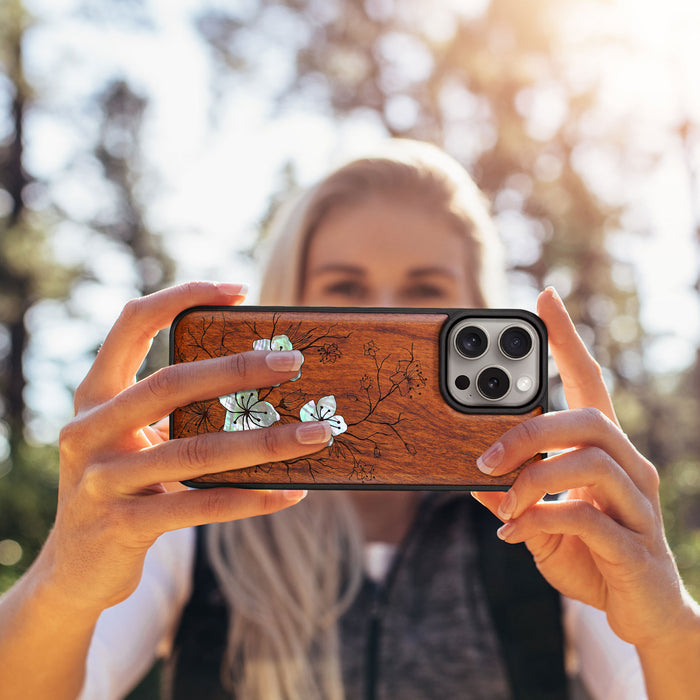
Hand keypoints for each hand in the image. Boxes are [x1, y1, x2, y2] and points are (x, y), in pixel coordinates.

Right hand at [42, 282, 331, 614]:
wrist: (75, 569)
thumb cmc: (122, 487)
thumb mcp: (134, 441)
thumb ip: (174, 412)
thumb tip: (262, 386)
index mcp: (95, 396)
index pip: (132, 324)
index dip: (182, 297)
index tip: (239, 291)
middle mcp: (90, 430)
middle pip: (171, 383)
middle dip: (238, 369)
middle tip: (293, 361)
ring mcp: (102, 479)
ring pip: (195, 451)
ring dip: (265, 442)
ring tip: (315, 434)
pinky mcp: (122, 525)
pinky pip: (201, 505)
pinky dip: (252, 498)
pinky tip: (291, 492)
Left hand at [472, 287, 694, 649]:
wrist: (641, 613)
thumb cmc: (591, 554)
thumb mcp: (539, 520)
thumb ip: (514, 496)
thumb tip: (474, 478)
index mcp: (604, 452)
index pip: (589, 382)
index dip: (568, 340)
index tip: (545, 298)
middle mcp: (629, 467)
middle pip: (588, 419)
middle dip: (530, 431)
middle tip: (484, 458)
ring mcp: (638, 505)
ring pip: (590, 462)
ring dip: (533, 478)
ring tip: (502, 501)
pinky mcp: (636, 546)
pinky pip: (587, 517)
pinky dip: (541, 519)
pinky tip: (515, 533)